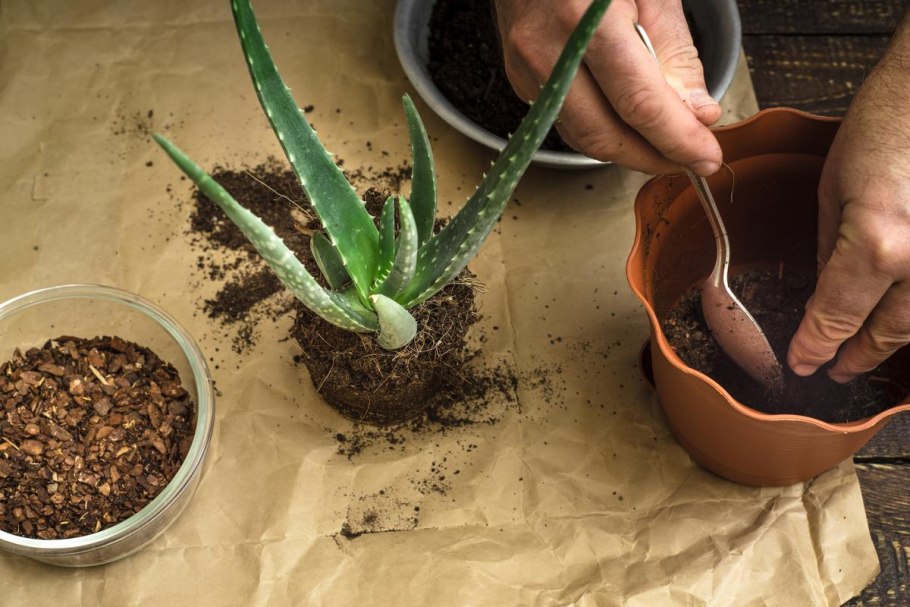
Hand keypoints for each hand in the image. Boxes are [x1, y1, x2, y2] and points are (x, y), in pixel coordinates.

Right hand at [493, 0, 721, 174]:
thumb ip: (675, 54)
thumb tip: (696, 114)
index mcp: (587, 18)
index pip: (638, 103)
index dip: (677, 139)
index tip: (706, 157)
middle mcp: (547, 50)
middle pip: (604, 134)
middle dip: (653, 157)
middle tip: (689, 160)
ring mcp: (527, 69)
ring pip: (582, 137)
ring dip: (628, 152)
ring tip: (664, 147)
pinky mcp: (519, 79)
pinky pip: (566, 121)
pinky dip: (603, 131)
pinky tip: (629, 126)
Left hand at [788, 42, 909, 381]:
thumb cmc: (886, 125)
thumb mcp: (834, 191)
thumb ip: (829, 250)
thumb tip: (821, 293)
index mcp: (878, 244)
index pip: (836, 316)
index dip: (816, 346)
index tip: (803, 363)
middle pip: (890, 331)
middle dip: (858, 356)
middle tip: (835, 372)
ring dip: (893, 342)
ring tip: (867, 354)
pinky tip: (902, 321)